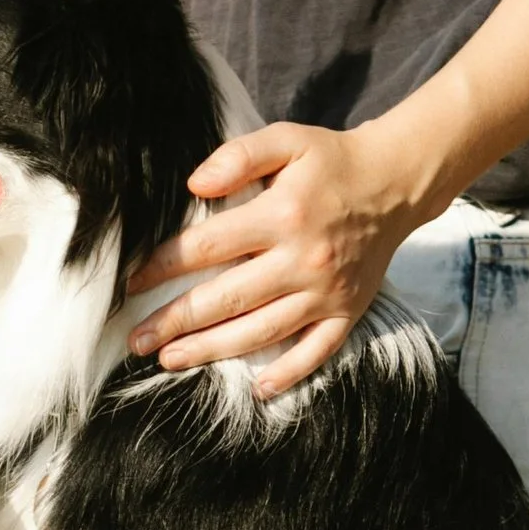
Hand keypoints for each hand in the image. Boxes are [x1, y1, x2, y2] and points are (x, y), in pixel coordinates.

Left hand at [126, 118, 427, 396]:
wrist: (396, 183)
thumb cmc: (331, 161)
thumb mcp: (287, 140)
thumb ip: (239, 157)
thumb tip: (194, 184)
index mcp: (281, 216)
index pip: (207, 247)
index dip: (163, 266)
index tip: (132, 283)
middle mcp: (303, 260)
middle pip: (226, 299)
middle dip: (176, 322)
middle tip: (137, 340)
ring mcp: (327, 292)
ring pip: (261, 331)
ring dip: (212, 350)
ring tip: (170, 360)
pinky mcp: (348, 312)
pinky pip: (317, 351)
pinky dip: (290, 373)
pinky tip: (257, 390)